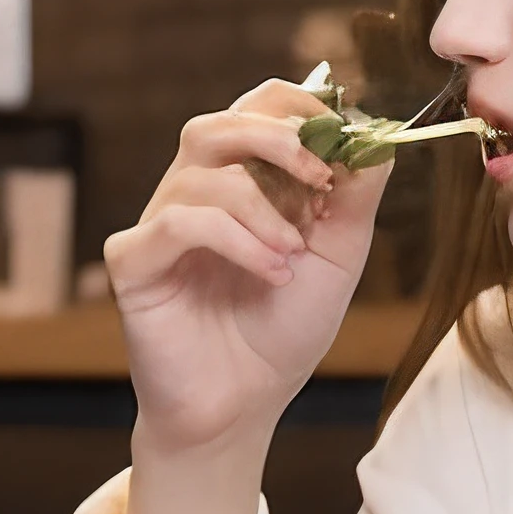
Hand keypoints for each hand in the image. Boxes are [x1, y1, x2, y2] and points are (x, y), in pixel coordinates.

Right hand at [102, 80, 390, 513]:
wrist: (243, 406)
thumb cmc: (283, 331)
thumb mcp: (337, 256)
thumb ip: (355, 196)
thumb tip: (377, 136)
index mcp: (243, 178)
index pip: (260, 106)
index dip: (302, 109)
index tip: (343, 146)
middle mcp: (195, 191)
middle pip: (221, 123)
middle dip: (279, 141)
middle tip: (321, 180)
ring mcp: (160, 223)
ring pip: (204, 173)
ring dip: (262, 209)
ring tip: (292, 256)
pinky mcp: (134, 261)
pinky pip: (177, 222)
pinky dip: (232, 239)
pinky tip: (269, 273)